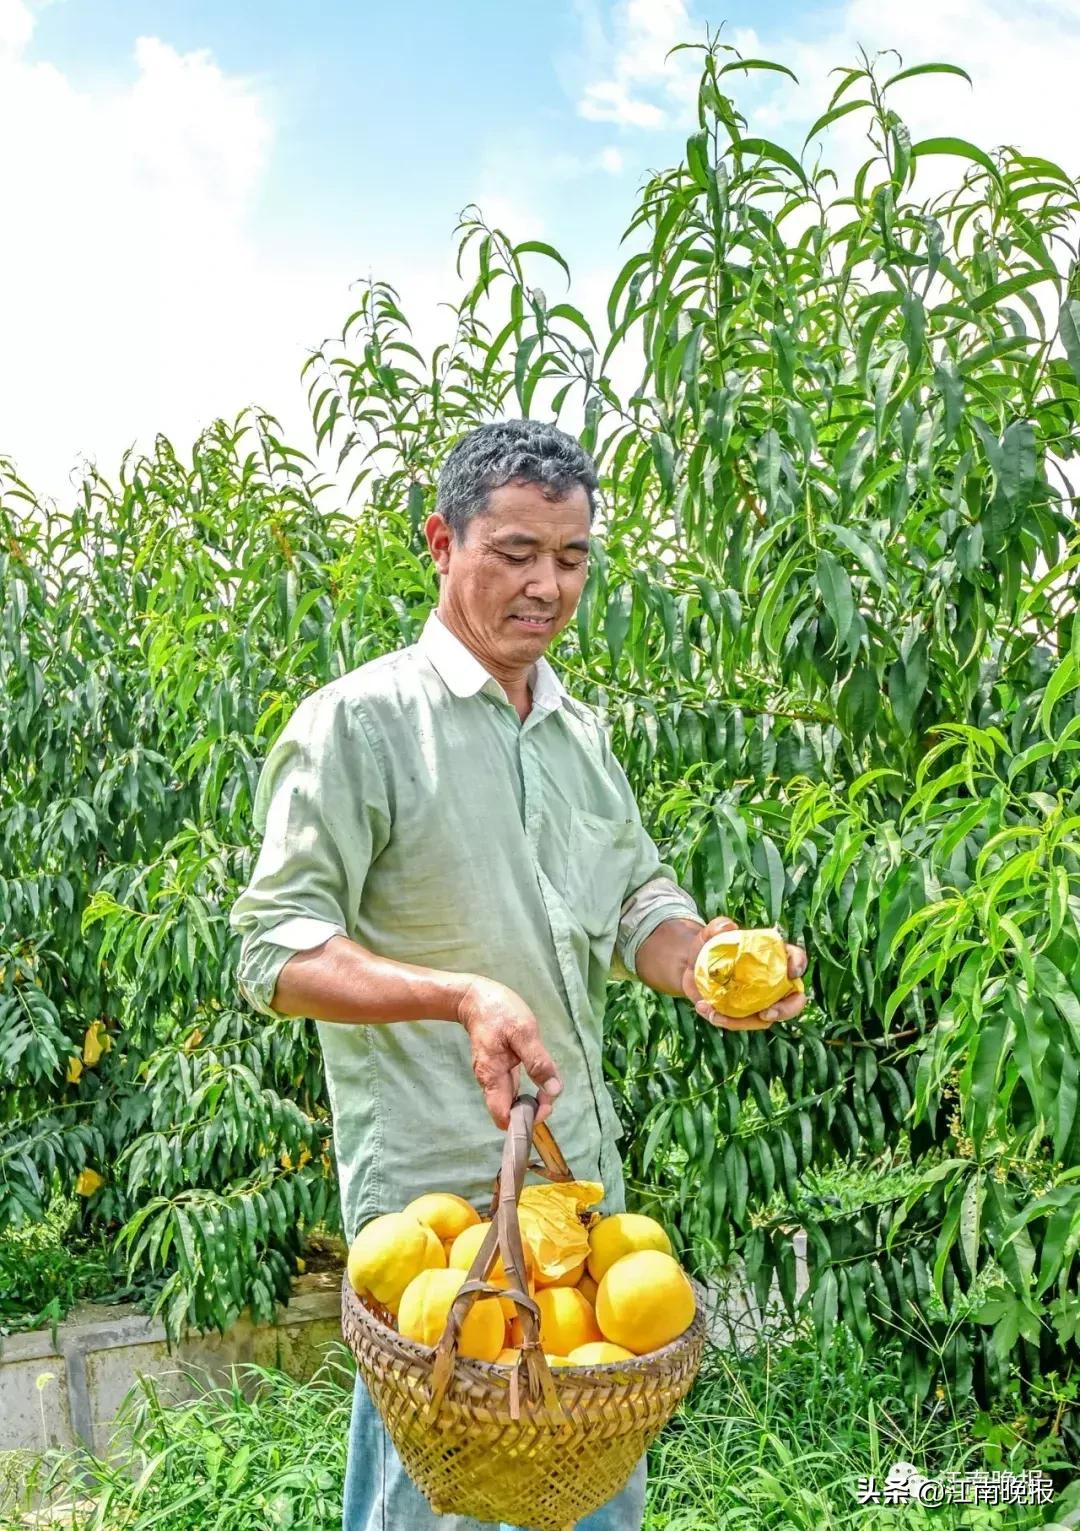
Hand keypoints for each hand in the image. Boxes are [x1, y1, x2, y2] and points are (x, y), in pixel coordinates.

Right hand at [457, 976, 562, 1129]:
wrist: (475, 997)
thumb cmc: (498, 1011)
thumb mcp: (523, 1031)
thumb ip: (538, 1062)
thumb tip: (553, 1090)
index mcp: (492, 1076)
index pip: (503, 1117)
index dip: (525, 1120)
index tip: (544, 1104)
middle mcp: (490, 1081)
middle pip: (508, 1112)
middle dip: (532, 1111)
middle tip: (550, 1093)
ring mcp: (493, 1076)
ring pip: (511, 1101)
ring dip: (530, 1102)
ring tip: (547, 1087)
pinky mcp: (498, 1069)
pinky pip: (512, 1088)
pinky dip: (526, 1090)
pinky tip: (539, 1078)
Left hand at [680, 915, 808, 1030]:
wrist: (691, 966)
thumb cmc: (708, 947)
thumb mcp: (709, 934)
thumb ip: (717, 927)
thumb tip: (728, 926)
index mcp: (774, 957)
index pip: (795, 958)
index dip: (799, 964)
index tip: (791, 972)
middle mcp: (774, 981)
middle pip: (795, 999)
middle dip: (787, 1009)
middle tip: (767, 1013)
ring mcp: (762, 1000)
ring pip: (768, 1018)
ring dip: (746, 1022)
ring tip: (717, 1015)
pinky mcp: (746, 1014)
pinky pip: (743, 1023)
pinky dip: (725, 1020)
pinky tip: (703, 1008)